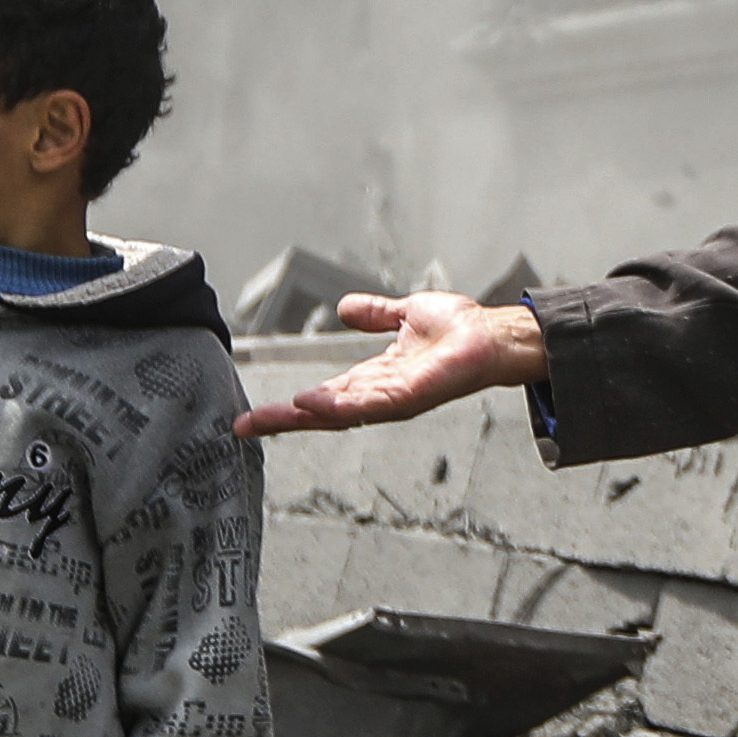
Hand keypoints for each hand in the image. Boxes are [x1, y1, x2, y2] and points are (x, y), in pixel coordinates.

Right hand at [233, 290, 551, 436]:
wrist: (493, 334)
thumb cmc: (460, 329)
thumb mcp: (406, 315)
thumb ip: (376, 315)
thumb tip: (344, 309)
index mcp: (374, 378)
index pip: (323, 396)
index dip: (289, 406)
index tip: (254, 414)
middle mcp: (379, 394)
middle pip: (323, 412)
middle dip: (284, 420)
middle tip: (245, 427)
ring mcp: (393, 398)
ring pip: (339, 413)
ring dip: (303, 416)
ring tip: (269, 418)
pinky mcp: (410, 395)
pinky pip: (368, 403)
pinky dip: (338, 404)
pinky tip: (311, 403)